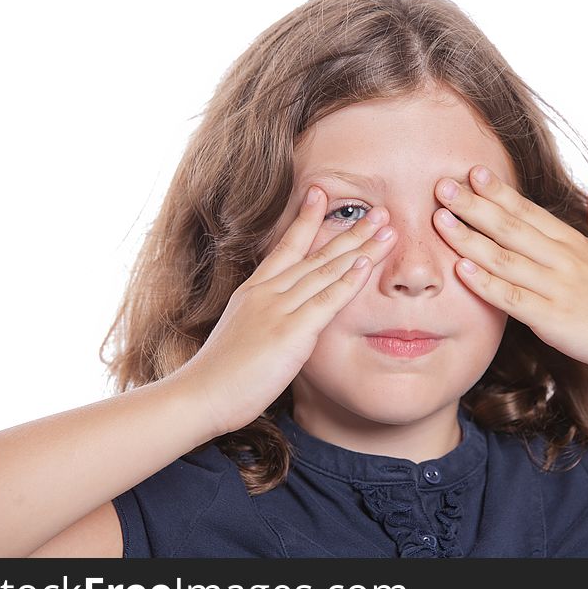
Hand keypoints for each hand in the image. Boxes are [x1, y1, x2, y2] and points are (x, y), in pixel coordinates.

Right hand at [171, 186, 397, 434]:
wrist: (200, 395)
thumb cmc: (220, 375)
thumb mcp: (242, 335)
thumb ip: (265, 320)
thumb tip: (286, 320)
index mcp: (254, 291)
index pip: (285, 246)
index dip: (306, 219)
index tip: (321, 193)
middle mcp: (266, 293)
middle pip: (316, 253)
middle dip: (351, 230)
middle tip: (379, 210)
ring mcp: (278, 309)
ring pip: (326, 270)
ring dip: (360, 247)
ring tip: (387, 227)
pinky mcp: (289, 332)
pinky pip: (324, 301)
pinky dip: (347, 281)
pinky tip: (366, 263)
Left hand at [432, 166, 587, 373]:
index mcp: (573, 242)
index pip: (528, 210)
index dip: (498, 191)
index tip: (472, 172)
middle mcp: (562, 259)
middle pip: (510, 227)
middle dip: (473, 206)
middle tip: (440, 186)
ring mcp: (557, 287)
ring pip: (505, 259)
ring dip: (469, 239)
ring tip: (439, 220)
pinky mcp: (554, 318)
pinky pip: (513, 299)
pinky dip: (485, 284)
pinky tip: (460, 270)